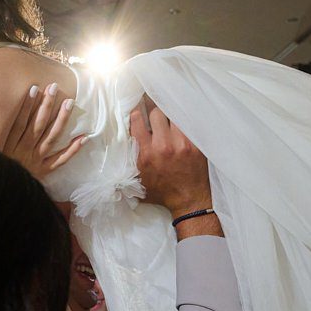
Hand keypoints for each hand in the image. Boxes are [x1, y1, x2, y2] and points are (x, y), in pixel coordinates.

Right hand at [0, 83, 83, 178]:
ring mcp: (36, 160)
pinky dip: (72, 150)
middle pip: (38, 125)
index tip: (34, 88)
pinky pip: (60, 160)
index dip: (27, 105)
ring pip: (51, 138)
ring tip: (68, 103)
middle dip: (46, 106)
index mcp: (10, 145)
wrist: (0, 192)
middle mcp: (24, 151)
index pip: (20, 122)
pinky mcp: (44, 171)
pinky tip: (83, 138)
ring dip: (60, 120)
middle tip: (54, 88)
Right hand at [128, 101, 211, 217]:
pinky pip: (189, 124)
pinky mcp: (196, 144)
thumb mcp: (137, 183)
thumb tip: (114, 153)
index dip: (136, 112)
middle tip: (155, 114)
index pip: (137, 120)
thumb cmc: (161, 193)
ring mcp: (182, 144)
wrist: (189, 200)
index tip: (138, 110)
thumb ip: (125, 167)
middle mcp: (163, 146)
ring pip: (174, 114)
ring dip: (170, 115)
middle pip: (156, 113)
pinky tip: (182, 122)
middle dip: (154, 112)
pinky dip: (184, 122)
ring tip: (169, 118)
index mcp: (146, 154)